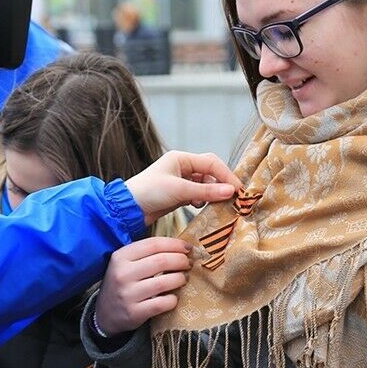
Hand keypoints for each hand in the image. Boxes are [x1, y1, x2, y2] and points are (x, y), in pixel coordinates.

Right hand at [95, 237, 192, 335]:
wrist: (105, 314)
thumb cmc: (122, 283)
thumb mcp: (126, 263)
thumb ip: (148, 252)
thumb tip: (181, 245)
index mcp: (120, 256)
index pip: (153, 244)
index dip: (174, 244)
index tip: (187, 247)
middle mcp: (122, 274)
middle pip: (161, 261)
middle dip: (181, 260)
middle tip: (188, 263)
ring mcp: (127, 294)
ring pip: (164, 282)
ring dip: (180, 279)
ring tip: (183, 278)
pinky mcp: (134, 312)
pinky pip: (162, 303)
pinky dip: (173, 299)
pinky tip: (173, 297)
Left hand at [125, 151, 241, 225]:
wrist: (128, 209)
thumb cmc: (149, 192)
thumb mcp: (179, 190)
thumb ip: (206, 190)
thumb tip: (231, 191)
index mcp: (181, 158)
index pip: (211, 163)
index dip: (226, 175)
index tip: (237, 190)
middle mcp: (182, 166)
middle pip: (210, 171)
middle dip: (221, 183)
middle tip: (232, 197)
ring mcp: (181, 180)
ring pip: (205, 183)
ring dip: (211, 192)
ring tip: (214, 203)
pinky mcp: (179, 193)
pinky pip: (198, 193)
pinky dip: (202, 199)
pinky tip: (198, 205)